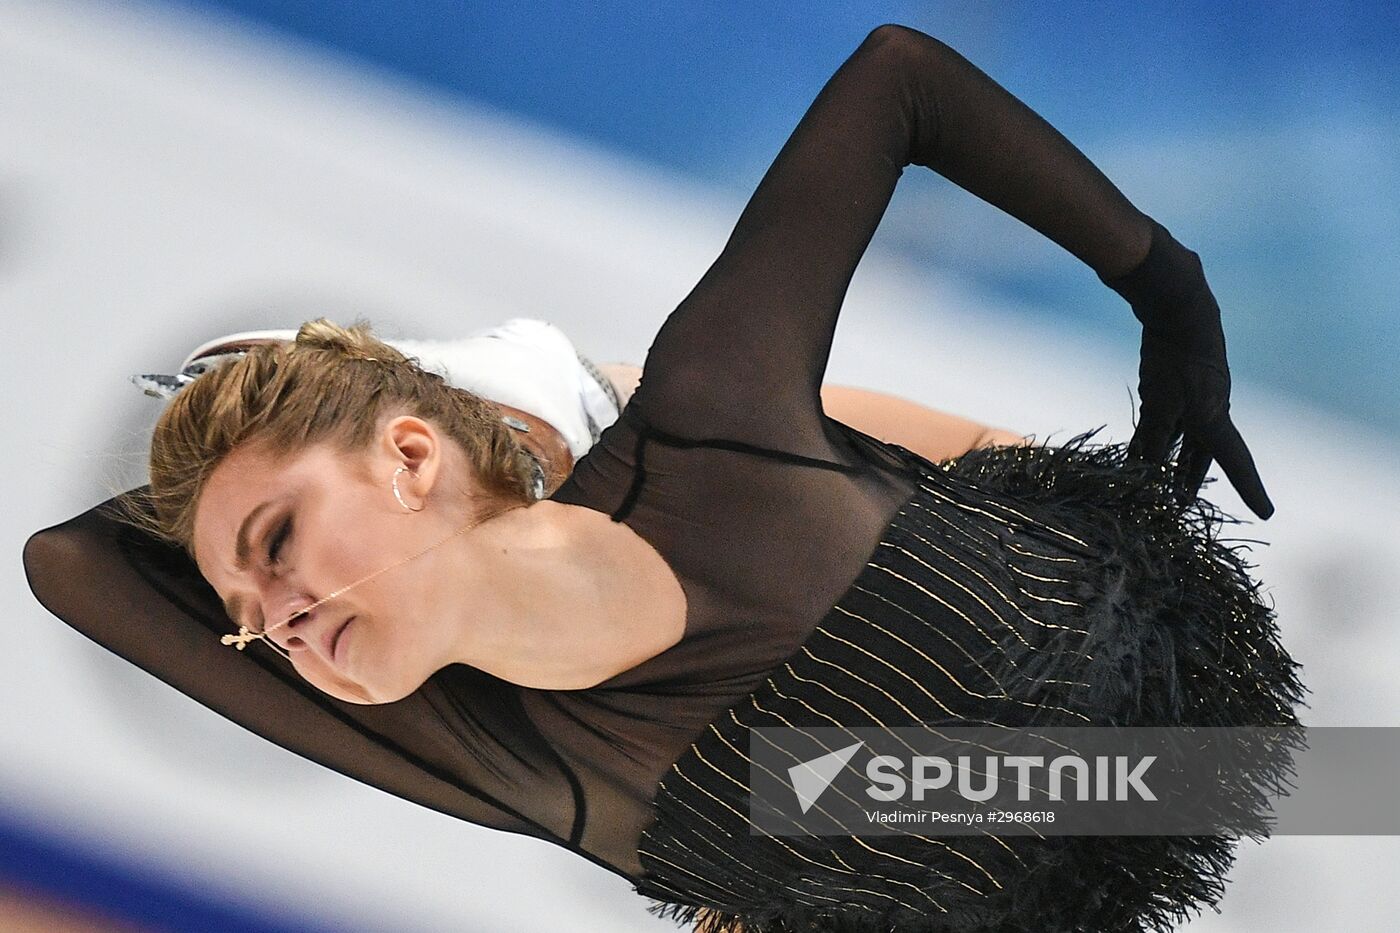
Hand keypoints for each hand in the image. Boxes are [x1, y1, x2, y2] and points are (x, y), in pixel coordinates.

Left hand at [1102, 221, 1274, 519]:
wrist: (1180, 308)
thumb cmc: (1174, 360)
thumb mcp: (1159, 405)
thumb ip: (1151, 441)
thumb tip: (1143, 473)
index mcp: (1215, 420)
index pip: (1237, 463)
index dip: (1250, 489)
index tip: (1267, 512)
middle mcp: (1211, 410)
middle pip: (1201, 455)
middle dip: (1189, 480)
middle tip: (1180, 503)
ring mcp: (1195, 395)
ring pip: (1180, 437)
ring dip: (1168, 460)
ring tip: (1154, 482)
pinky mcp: (1177, 382)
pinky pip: (1166, 418)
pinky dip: (1154, 435)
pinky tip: (1138, 446)